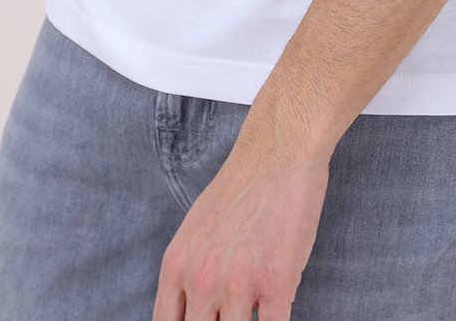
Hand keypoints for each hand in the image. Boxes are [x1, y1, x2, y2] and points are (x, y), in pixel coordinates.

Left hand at [152, 144, 329, 320]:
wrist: (278, 151)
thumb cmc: (243, 184)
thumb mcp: (198, 228)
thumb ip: (194, 270)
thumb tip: (202, 307)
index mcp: (177, 266)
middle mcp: (200, 280)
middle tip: (230, 314)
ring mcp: (237, 286)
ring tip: (254, 307)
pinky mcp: (276, 285)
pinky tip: (277, 309)